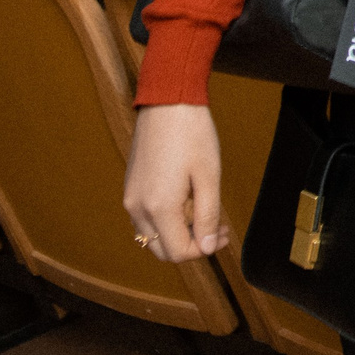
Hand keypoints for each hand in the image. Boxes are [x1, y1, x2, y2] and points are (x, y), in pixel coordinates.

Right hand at [123, 103, 226, 261]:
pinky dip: (165, 222)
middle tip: (217, 228)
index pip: (179, 252)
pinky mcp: (130, 188)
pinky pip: (145, 219)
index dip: (205, 249)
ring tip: (204, 213)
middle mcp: (137, 208)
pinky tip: (186, 202)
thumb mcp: (209, 177)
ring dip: (178, 234)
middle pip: (162, 250)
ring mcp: (130, 198)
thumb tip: (206, 248)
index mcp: (158, 207)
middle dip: (191, 246)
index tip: (223, 233)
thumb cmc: (193, 135)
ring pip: (152, 237)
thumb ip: (207, 216)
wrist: (167, 103)